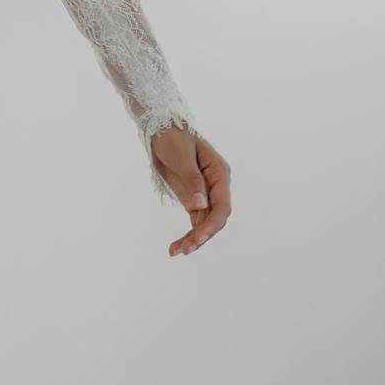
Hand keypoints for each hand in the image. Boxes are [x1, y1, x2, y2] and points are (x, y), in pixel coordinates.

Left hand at [152, 127, 228, 256]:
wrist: (162, 132)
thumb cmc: (174, 139)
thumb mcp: (181, 157)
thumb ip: (192, 180)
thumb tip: (201, 205)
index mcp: (219, 174)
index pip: (222, 205)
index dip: (212, 224)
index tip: (198, 237)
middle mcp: (216, 186)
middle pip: (216, 218)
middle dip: (202, 235)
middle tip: (185, 250)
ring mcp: (205, 194)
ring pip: (205, 223)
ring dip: (193, 239)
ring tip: (176, 252)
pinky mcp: (194, 200)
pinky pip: (194, 222)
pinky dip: (187, 235)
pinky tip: (175, 248)